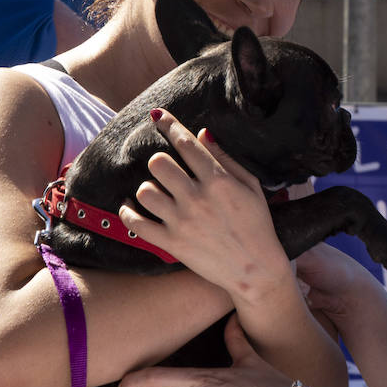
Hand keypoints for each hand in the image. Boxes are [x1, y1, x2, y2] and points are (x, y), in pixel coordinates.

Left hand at [119, 109, 293, 303]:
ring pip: (145, 191)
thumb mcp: (251, 187)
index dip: (169, 126)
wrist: (256, 269)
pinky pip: (136, 223)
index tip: (157, 116)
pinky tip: (130, 207)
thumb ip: (226, 159)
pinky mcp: (171, 243)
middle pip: (158, 164)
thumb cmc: (258, 225)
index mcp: (218, 181)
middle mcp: (197, 198)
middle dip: (160, 162)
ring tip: (157, 193)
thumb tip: (202, 134)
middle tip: (167, 170)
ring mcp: (182, 222)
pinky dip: (128, 213)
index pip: (186, 144)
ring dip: (148, 188)